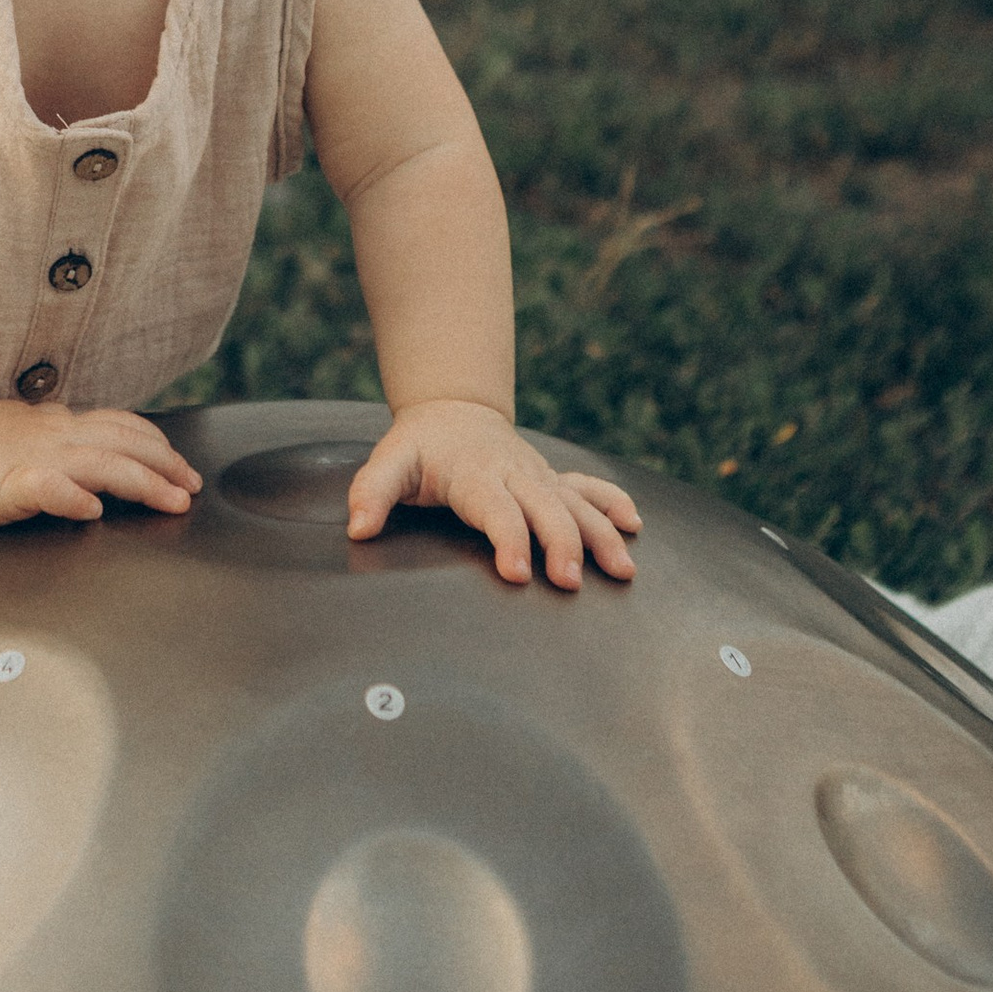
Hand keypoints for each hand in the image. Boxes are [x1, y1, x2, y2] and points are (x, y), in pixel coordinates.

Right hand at [0, 396, 201, 529]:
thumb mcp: (33, 433)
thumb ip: (67, 440)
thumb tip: (99, 452)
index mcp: (64, 428)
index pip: (125, 428)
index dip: (160, 447)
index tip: (184, 469)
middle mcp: (61, 439)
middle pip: (127, 446)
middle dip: (167, 467)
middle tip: (193, 489)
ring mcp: (39, 460)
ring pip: (102, 464)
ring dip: (142, 482)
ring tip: (170, 499)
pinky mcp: (12, 485)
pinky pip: (47, 488)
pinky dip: (73, 497)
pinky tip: (92, 510)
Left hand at [347, 400, 638, 587]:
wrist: (452, 411)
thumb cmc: (419, 446)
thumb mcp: (388, 463)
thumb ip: (371, 493)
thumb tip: (358, 527)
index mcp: (474, 473)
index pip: (495, 509)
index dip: (508, 539)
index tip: (517, 573)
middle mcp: (514, 473)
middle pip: (545, 508)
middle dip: (561, 544)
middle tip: (570, 581)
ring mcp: (537, 475)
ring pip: (576, 502)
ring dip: (600, 533)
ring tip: (622, 569)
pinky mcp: (551, 478)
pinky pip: (588, 487)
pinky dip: (613, 502)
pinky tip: (634, 525)